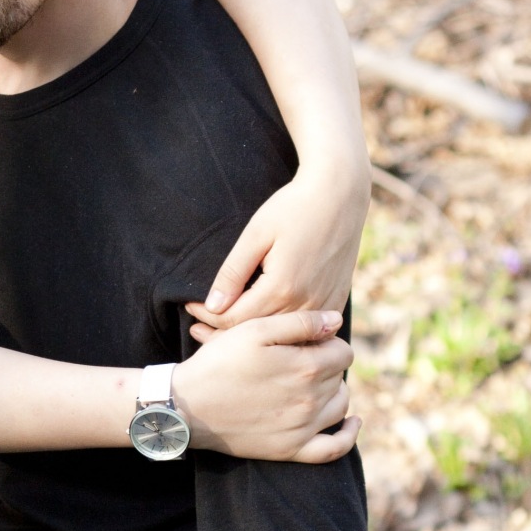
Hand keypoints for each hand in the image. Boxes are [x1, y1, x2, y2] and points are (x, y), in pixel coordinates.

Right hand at [175, 309, 358, 464]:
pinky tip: (352, 422)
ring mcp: (303, 428)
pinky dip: (348, 436)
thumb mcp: (255, 330)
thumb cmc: (219, 363)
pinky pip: (334, 449)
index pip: (343, 351)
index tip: (304, 342)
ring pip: (341, 405)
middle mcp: (311, 400)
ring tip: (311, 384)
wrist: (187, 406)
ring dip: (334, 391)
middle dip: (325, 365)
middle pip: (340, 377)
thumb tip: (336, 322)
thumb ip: (301, 322)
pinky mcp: (291, 449)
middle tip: (296, 361)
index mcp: (306, 368)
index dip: (326, 342)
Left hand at [188, 165, 370, 331]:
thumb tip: (212, 307)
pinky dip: (280, 333)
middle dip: (222, 331)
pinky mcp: (335, 302)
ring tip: (221, 330)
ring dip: (251, 335)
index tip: (189, 306)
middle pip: (256, 334)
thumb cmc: (295, 207)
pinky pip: (304, 331)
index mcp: (282, 288)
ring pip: (280, 337)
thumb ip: (233, 273)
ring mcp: (324, 307)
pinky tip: (262, 329)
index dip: (206, 316)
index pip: (233, 319)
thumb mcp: (256, 234)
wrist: (341, 193)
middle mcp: (306, 304)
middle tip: (196, 327)